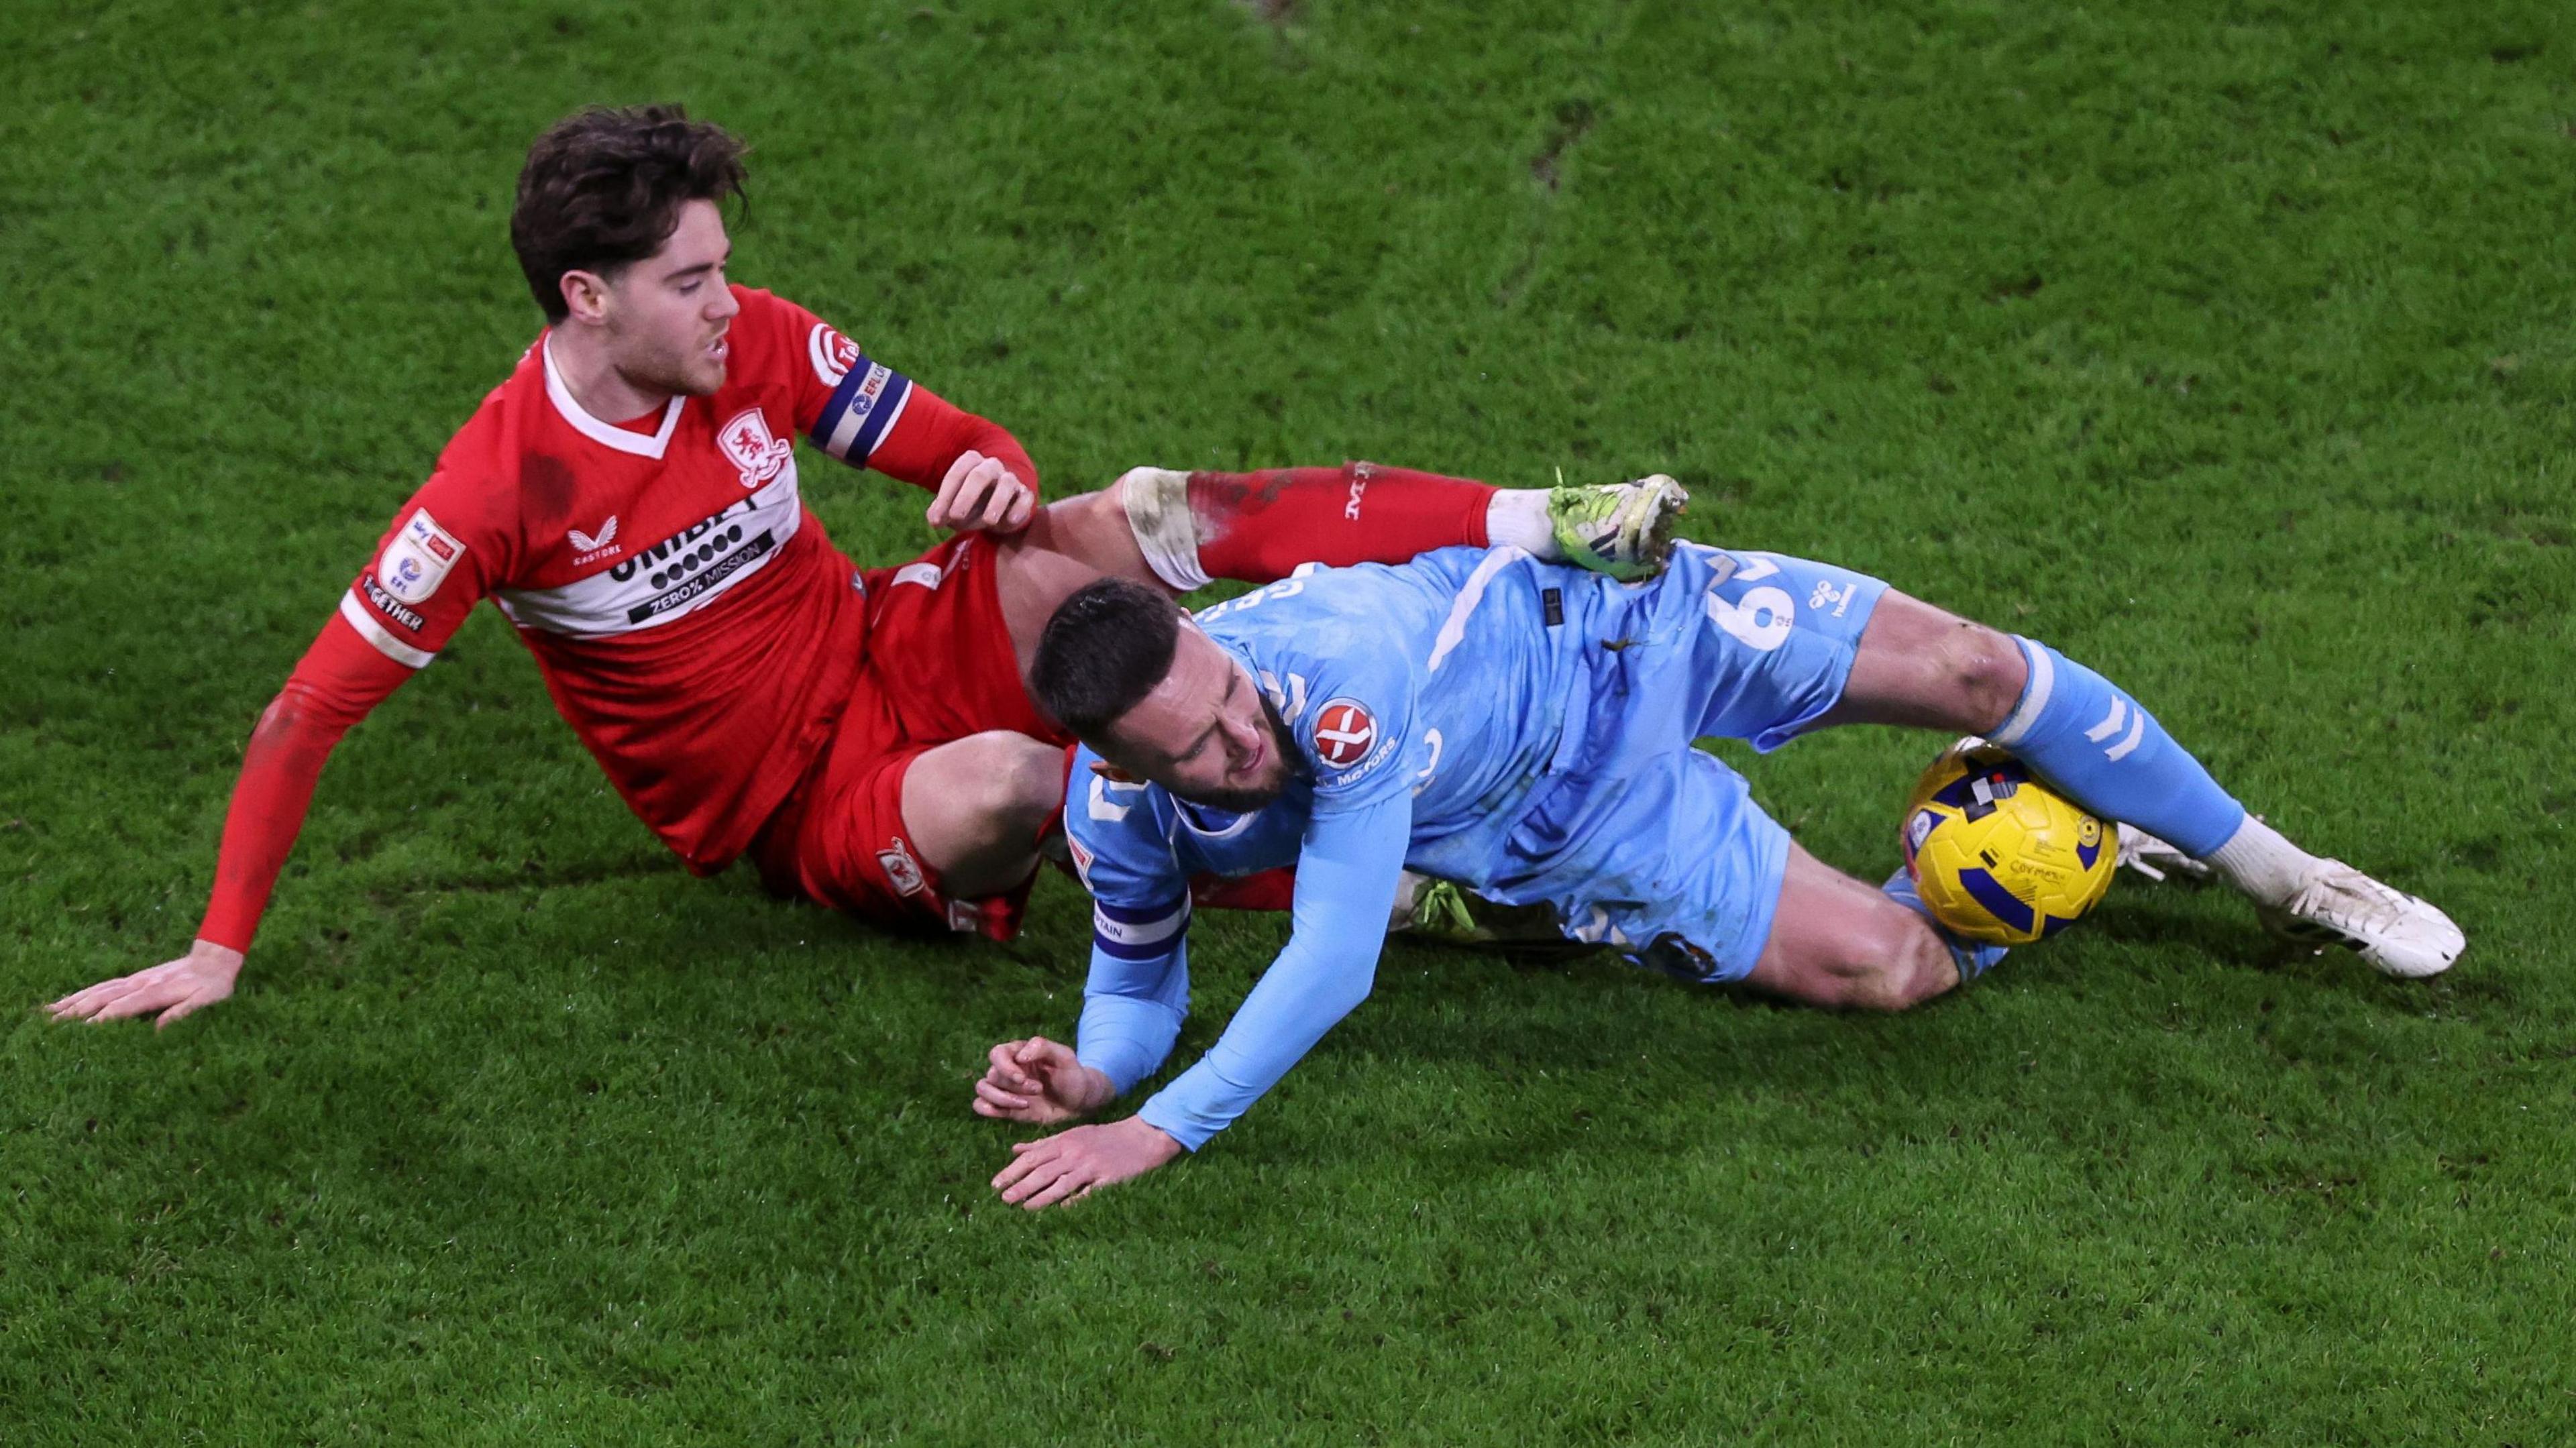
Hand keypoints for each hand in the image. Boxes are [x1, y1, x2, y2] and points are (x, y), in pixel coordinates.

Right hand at [48, 940, 243, 1028]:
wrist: (214, 960)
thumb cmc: (214, 985)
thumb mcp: (208, 1000)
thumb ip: (184, 1012)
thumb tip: (160, 1029)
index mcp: (158, 991)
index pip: (125, 1007)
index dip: (105, 1019)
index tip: (84, 1031)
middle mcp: (140, 983)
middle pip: (103, 997)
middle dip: (78, 1011)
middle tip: (52, 1026)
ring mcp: (134, 980)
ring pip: (98, 990)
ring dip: (73, 1001)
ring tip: (48, 1013)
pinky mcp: (133, 980)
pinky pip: (103, 987)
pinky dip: (82, 994)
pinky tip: (67, 1002)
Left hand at [926, 450, 1035, 534]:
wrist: (999, 513)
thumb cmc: (970, 507)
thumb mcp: (951, 509)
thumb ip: (939, 512)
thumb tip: (935, 519)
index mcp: (970, 463)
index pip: (956, 474)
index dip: (944, 497)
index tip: (936, 521)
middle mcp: (991, 467)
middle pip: (979, 475)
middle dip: (966, 496)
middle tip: (955, 516)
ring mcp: (1010, 479)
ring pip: (1006, 483)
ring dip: (997, 502)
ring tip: (989, 521)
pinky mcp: (1025, 494)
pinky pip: (1025, 497)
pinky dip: (1019, 508)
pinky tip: (1010, 521)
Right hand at [973, 1036, 1115, 1123]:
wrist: (1078, 1101)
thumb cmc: (1072, 1075)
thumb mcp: (1065, 1056)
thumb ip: (1043, 1047)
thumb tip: (1019, 1056)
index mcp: (1019, 1053)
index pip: (997, 1053)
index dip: (1004, 1066)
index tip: (1022, 1078)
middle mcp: (1008, 1070)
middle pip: (992, 1075)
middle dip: (1014, 1086)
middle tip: (1038, 1090)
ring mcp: (1005, 1089)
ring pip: (983, 1089)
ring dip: (1001, 1098)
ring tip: (1026, 1104)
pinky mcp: (1005, 1107)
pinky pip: (981, 1106)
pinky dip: (987, 1109)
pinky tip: (1004, 1112)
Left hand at [992, 1116, 1183, 1209]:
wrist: (1141, 1137)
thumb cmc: (1103, 1137)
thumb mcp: (1072, 1135)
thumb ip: (1043, 1144)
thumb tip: (1015, 1150)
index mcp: (1065, 1142)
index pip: (1033, 1157)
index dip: (1013, 1170)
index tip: (995, 1184)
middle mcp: (1075, 1153)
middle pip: (1043, 1171)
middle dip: (1022, 1185)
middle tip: (1004, 1199)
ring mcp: (1092, 1166)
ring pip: (1062, 1183)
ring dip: (1041, 1197)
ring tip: (1024, 1208)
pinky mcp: (1108, 1179)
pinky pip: (1089, 1192)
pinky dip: (1075, 1200)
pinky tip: (1061, 1210)